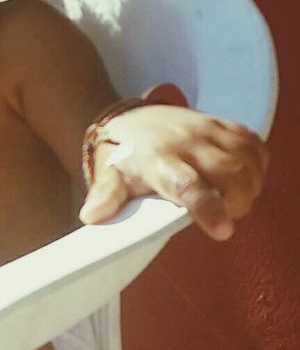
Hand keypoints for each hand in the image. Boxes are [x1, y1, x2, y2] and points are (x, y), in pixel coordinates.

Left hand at [78, 105, 268, 239]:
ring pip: (248, 160)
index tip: (223, 230)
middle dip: (238, 203)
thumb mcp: (109, 176)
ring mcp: (207, 129)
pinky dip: (257, 164)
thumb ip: (105, 197)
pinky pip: (254, 144)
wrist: (128, 118)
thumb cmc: (121, 156)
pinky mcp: (222, 123)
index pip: (189, 185)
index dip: (210, 209)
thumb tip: (92, 216)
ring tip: (234, 200)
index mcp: (158, 160)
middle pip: (231, 175)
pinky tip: (244, 177)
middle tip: (226, 215)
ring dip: (250, 186)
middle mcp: (187, 141)